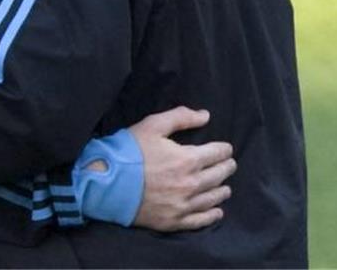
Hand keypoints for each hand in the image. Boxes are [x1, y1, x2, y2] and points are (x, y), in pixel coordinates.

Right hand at [130, 107, 236, 230]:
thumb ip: (181, 117)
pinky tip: (217, 211)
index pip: (217, 154)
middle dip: (226, 168)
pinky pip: (201, 220)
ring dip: (222, 190)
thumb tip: (205, 116)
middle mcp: (191, 184)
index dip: (224, 150)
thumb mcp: (152, 125)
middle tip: (229, 165)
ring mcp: (183, 205)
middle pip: (219, 176)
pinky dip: (212, 215)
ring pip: (213, 198)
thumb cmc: (129, 151)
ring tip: (225, 187)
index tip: (226, 149)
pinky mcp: (174, 221)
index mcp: (188, 159)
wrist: (107, 181)